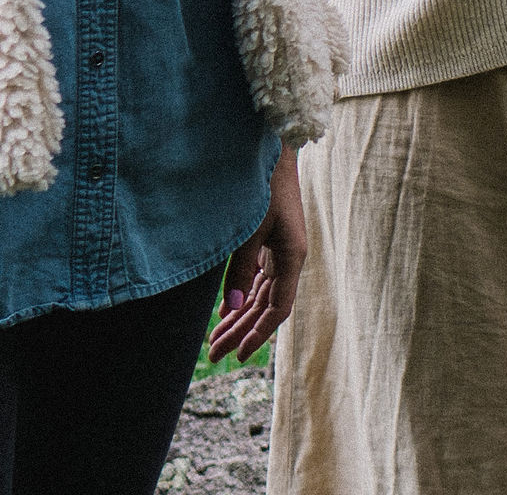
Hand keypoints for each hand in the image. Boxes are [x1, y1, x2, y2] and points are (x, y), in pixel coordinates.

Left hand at [208, 147, 309, 362]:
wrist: (272, 152)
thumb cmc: (262, 187)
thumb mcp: (249, 231)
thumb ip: (240, 270)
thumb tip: (233, 308)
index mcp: (292, 257)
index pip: (278, 308)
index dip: (259, 333)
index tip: (239, 354)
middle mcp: (289, 258)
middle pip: (266, 305)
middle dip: (240, 330)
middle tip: (214, 354)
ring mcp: (281, 250)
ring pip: (261, 294)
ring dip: (239, 316)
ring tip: (215, 340)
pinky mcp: (271, 241)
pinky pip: (258, 279)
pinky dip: (242, 296)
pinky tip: (227, 310)